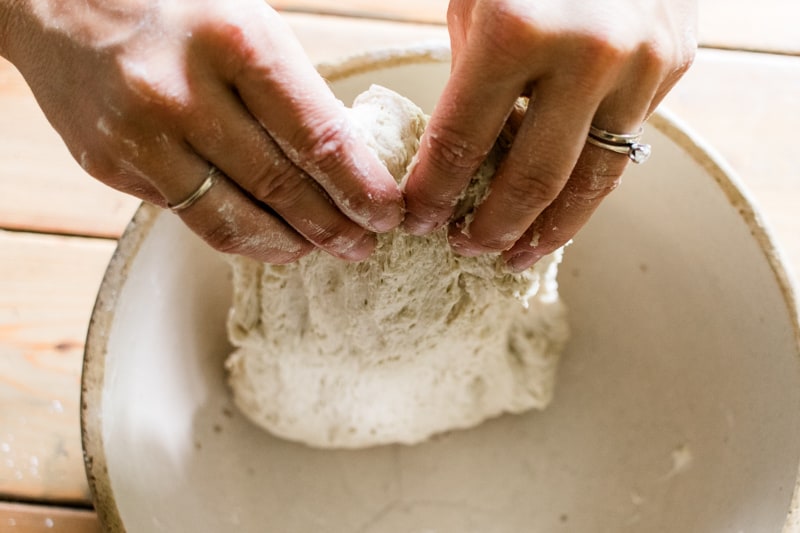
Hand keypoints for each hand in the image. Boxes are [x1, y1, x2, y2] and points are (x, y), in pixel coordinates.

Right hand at [3, 0, 402, 262]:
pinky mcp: (109, 166)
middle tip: (365, 245)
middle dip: (334, 228)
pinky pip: (190, 216)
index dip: (361, 188)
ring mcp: (139, 136)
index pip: (318, 138)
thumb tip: (345, 165)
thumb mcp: (245, 20)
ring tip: (320, 250)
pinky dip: (238, 232)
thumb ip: (290, 89)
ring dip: (288, 245)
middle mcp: (182, 93)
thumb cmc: (172, 2)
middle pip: (280, 188)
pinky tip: (265, 232)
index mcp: (234, 41)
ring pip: (232, 221)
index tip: (389, 213)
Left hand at [403, 0, 696, 270]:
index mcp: (517, 30)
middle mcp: (587, 54)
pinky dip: (587, 183)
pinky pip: (624, 143)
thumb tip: (462, 156)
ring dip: (550, 229)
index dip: (435, 191)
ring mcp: (642, 63)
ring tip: (518, 255)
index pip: (462, 142)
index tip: (419, 220)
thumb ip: (472, 78)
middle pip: (532, 179)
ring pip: (593, 180)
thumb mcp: (477, 1)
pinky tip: (560, 207)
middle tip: (466, 248)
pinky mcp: (675, 67)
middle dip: (491, 226)